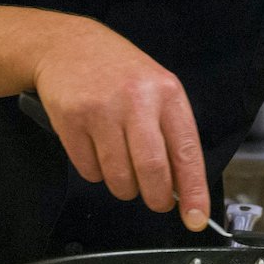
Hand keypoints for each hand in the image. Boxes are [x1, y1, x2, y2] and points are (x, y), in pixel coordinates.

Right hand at [31, 18, 210, 230]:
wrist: (68, 45)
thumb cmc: (119, 72)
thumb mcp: (156, 88)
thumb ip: (171, 133)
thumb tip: (183, 186)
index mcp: (166, 93)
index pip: (186, 151)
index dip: (193, 191)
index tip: (195, 217)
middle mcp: (136, 100)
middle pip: (152, 171)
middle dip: (156, 198)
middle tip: (156, 200)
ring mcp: (101, 110)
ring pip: (119, 178)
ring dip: (124, 187)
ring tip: (122, 166)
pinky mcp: (71, 120)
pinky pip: (89, 171)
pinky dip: (96, 172)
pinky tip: (97, 148)